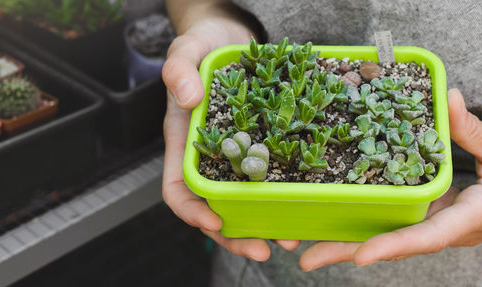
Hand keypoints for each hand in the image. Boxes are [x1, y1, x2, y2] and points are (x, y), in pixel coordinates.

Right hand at [162, 18, 299, 260]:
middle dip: (235, 234)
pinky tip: (303, 203)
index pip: (178, 188)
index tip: (215, 221)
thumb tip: (187, 98)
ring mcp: (234, 154)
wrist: (229, 37)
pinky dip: (283, 196)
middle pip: (214, 208)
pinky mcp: (259, 146)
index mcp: (185, 142)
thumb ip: (180, 70)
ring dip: (263, 224)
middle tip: (265, 250)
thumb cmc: (202, 44)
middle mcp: (209, 156)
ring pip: (244, 202)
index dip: (192, 211)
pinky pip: (269, 178)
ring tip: (290, 239)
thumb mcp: (187, 49)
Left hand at [299, 88, 481, 269]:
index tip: (359, 256)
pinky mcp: (440, 214)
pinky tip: (340, 217)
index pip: (429, 236)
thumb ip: (472, 130)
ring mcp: (443, 223)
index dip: (393, 246)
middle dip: (348, 250)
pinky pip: (400, 221)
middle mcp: (452, 227)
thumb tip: (445, 99)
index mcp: (474, 216)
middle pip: (394, 243)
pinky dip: (369, 222)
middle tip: (303, 256)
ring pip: (391, 236)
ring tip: (305, 241)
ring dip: (349, 239)